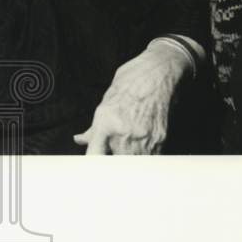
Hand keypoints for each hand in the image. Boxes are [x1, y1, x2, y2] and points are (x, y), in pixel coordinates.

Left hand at [73, 40, 191, 154]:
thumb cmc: (130, 82)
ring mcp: (144, 138)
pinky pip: (150, 159)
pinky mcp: (160, 139)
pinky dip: (144, 157)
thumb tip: (81, 140)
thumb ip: (94, 127)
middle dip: (112, 164)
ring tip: (126, 154)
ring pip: (134, 165)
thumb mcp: (106, 102)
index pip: (94, 155)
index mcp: (107, 122)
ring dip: (129, 162)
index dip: (92, 165)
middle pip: (115, 165)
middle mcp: (124, 133)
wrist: (159, 73)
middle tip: (110, 159)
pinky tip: (140, 150)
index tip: (91, 169)